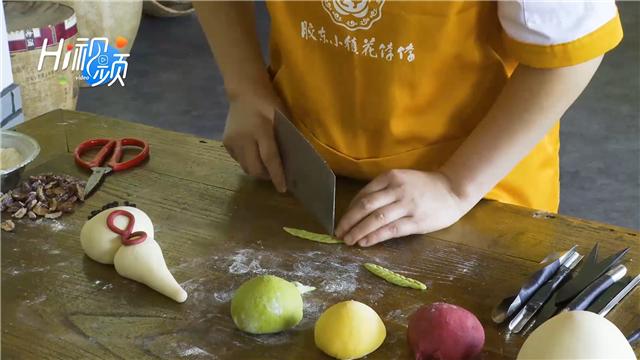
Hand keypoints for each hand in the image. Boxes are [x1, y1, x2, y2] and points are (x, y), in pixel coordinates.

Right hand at [223, 93, 286, 191]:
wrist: (244, 91)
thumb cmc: (269, 103)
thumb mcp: (282, 118)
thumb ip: (285, 139)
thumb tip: (293, 163)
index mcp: (260, 129)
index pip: (269, 158)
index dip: (277, 175)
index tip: (282, 189)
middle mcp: (243, 138)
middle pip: (255, 168)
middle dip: (266, 176)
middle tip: (276, 174)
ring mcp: (232, 141)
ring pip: (245, 167)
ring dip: (257, 169)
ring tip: (265, 164)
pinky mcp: (226, 143)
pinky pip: (239, 160)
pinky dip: (248, 162)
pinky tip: (254, 153)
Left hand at [335, 169, 475, 246]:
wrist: (454, 190)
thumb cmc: (424, 186)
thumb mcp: (402, 180)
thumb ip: (383, 190)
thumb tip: (359, 208)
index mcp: (390, 177)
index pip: (363, 194)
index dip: (349, 210)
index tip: (343, 221)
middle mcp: (396, 190)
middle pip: (365, 206)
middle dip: (348, 221)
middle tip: (338, 233)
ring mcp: (407, 205)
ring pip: (375, 219)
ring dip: (358, 231)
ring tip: (348, 240)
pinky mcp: (416, 221)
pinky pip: (390, 230)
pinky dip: (374, 237)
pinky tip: (364, 242)